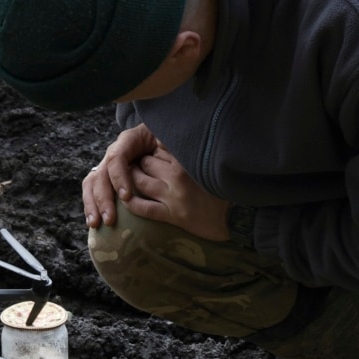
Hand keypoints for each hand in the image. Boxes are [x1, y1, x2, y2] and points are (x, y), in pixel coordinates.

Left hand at [82, 125, 229, 241]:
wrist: (232, 219)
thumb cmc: (219, 190)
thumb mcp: (205, 164)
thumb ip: (186, 152)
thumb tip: (164, 139)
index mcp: (187, 161)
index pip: (159, 147)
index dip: (152, 148)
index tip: (151, 150)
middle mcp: (178, 177)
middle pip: (146, 162)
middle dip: (141, 161)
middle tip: (140, 163)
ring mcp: (172, 197)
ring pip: (140, 182)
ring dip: (132, 178)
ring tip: (131, 176)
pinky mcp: (171, 215)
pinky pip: (144, 208)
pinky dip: (131, 203)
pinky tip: (126, 198)